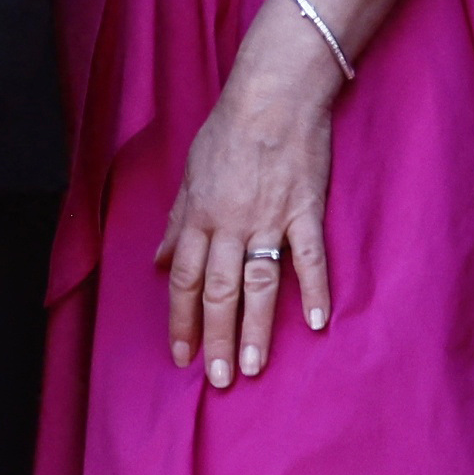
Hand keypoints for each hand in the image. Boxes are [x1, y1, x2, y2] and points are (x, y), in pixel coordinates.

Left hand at [159, 55, 336, 387]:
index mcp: (199, 215)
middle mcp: (230, 223)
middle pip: (219, 291)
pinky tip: (314, 323)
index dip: (181, 320)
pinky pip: (309, 257)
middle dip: (216, 337)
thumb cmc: (228, 131)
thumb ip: (178, 222)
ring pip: (259, 283)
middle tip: (218, 380)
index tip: (182, 356)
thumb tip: (159, 259)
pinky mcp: (305, 209)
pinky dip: (313, 290)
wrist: (273, 94)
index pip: (185, 279)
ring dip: (255, 329)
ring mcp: (269, 218)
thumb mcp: (191, 173)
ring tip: (252, 368)